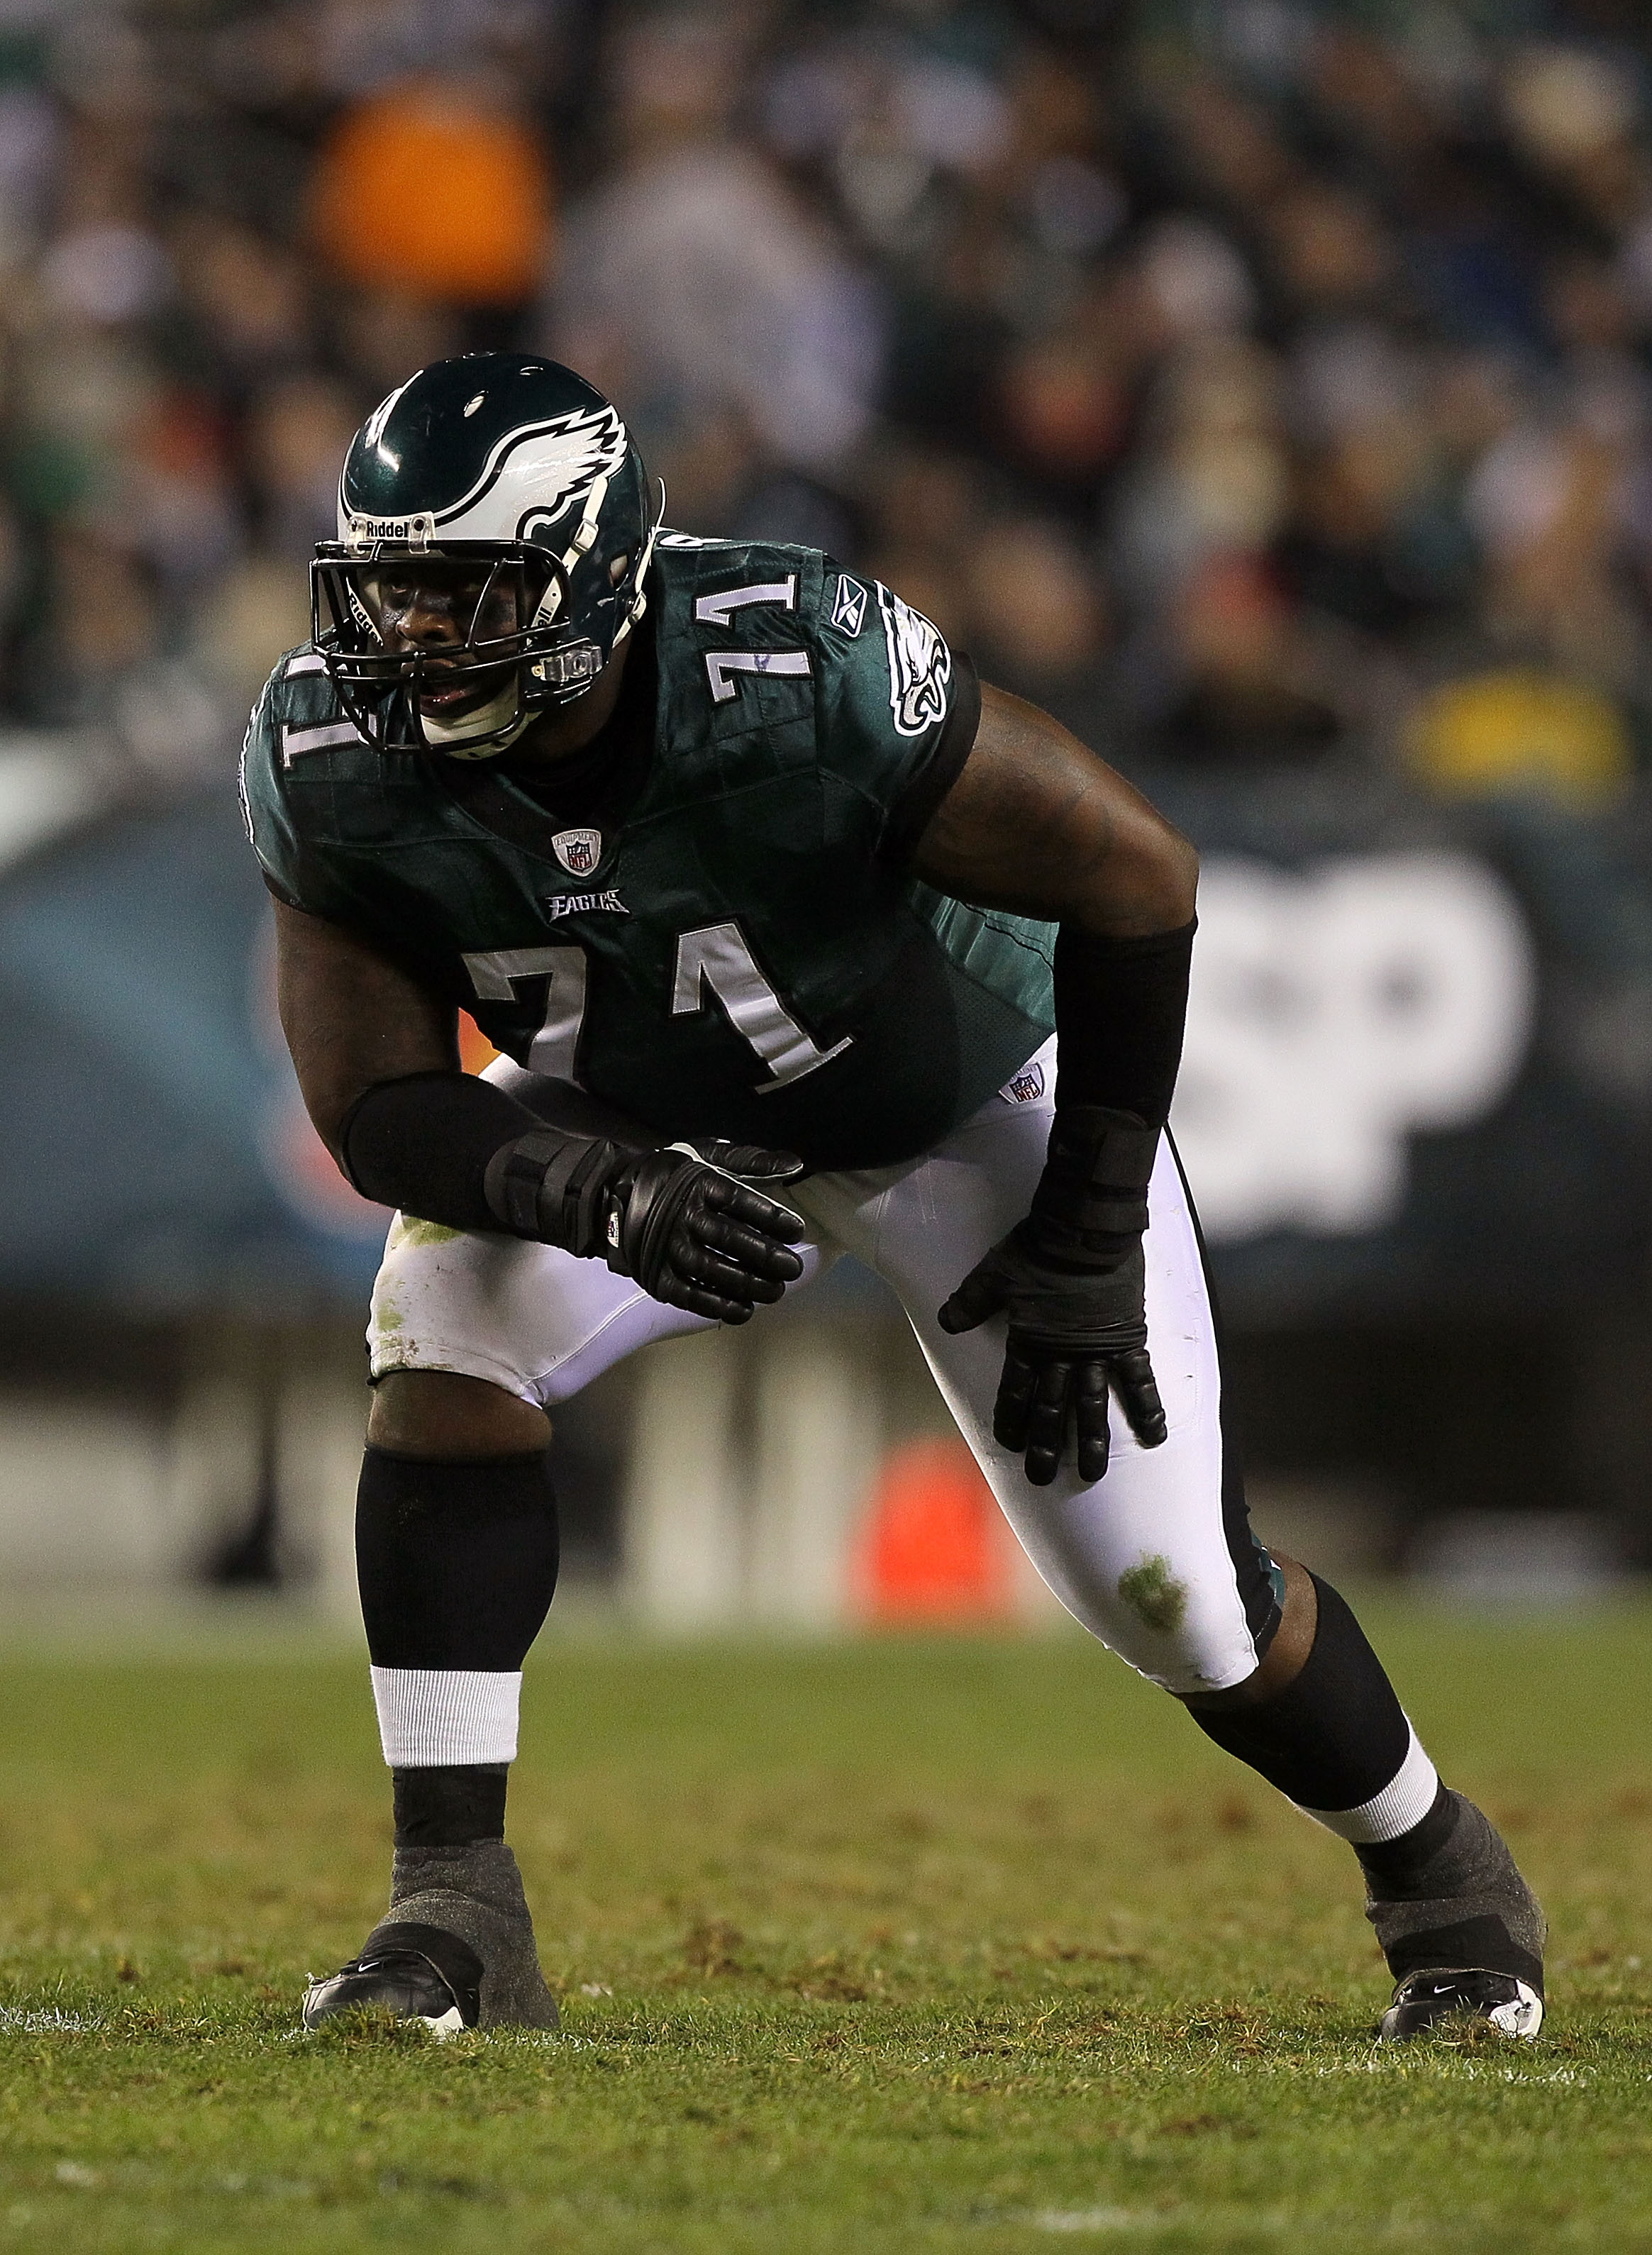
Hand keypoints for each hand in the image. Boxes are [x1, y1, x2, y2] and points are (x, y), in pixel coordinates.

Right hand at [609, 1141, 805, 1322]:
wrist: (615, 1196)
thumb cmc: (677, 1176)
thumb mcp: (710, 1155)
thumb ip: (752, 1160)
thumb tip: (796, 1164)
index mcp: (698, 1183)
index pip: (740, 1202)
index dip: (772, 1218)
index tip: (796, 1231)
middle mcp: (681, 1215)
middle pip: (730, 1239)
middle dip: (767, 1256)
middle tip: (793, 1268)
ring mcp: (666, 1248)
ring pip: (712, 1269)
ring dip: (749, 1284)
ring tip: (775, 1290)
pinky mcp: (656, 1276)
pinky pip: (690, 1295)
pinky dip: (719, 1305)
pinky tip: (744, 1310)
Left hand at [938, 1223, 1165, 1483]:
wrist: (1085, 1230)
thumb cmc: (1038, 1248)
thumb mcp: (993, 1274)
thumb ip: (971, 1302)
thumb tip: (946, 1322)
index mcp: (1029, 1341)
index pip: (1016, 1390)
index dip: (1011, 1418)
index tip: (1009, 1445)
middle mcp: (1062, 1354)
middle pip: (1051, 1408)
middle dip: (1044, 1445)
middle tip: (1041, 1477)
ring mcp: (1098, 1351)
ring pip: (1092, 1406)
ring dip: (1091, 1442)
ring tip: (1091, 1476)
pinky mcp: (1129, 1338)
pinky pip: (1141, 1380)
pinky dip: (1148, 1408)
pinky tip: (1155, 1438)